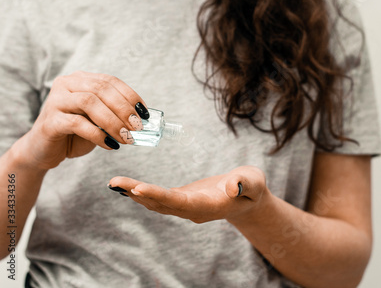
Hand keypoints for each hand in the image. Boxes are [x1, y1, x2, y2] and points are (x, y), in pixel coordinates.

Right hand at [20, 71, 148, 169]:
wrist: (43, 150)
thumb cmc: (75, 134)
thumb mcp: (99, 120)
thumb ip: (115, 114)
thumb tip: (142, 119)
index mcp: (81, 79)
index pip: (110, 81)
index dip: (130, 96)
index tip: (144, 113)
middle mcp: (66, 84)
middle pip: (100, 89)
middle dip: (123, 108)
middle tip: (138, 126)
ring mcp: (56, 101)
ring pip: (89, 102)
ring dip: (113, 121)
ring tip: (127, 137)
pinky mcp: (50, 121)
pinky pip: (77, 123)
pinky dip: (98, 134)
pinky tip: (110, 144)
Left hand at [107, 166, 267, 223]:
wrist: (248, 198)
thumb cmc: (251, 187)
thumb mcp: (254, 181)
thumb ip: (245, 183)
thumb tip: (233, 185)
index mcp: (208, 206)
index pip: (179, 201)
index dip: (158, 195)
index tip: (138, 188)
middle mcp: (193, 210)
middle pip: (161, 203)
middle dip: (137, 193)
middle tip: (114, 182)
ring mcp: (186, 207)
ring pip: (156, 203)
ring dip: (134, 193)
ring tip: (114, 183)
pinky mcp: (182, 201)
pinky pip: (158, 199)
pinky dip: (142, 193)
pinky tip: (127, 187)